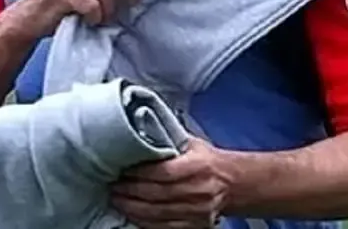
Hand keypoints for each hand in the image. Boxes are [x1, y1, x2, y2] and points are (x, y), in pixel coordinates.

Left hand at [110, 138, 229, 227]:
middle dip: (130, 191)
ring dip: (133, 208)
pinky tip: (132, 214)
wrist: (234, 183)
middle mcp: (199, 190)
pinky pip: (165, 227)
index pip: (163, 172)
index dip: (139, 173)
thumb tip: (139, 129)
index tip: (122, 170)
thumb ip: (169, 140)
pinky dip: (145, 222)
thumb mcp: (193, 144)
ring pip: (158, 213)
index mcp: (198, 166)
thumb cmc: (208, 161)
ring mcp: (198, 211)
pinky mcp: (196, 225)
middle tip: (113, 186)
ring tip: (117, 199)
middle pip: (157, 194)